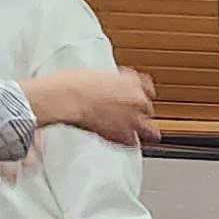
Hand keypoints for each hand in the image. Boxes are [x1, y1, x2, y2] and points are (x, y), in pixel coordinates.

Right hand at [25, 64, 158, 146]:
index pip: (146, 88)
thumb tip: (103, 90)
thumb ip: (108, 84)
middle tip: (126, 117)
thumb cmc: (71, 83)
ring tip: (132, 135)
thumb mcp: (95, 75)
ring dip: (141, 133)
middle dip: (138, 113)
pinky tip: (118, 141)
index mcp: (130, 80)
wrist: (66, 98)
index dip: (138, 94)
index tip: (131, 98)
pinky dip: (125, 143)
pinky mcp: (124, 135)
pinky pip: (132, 143)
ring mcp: (133, 118)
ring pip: (151, 131)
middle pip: (148, 109)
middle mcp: (137, 98)